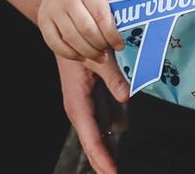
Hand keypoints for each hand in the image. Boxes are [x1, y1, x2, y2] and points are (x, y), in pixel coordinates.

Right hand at [39, 0, 124, 61]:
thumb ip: (110, 16)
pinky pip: (56, 44)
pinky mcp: (43, 21)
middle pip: (87, 30)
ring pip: (72, 39)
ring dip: (88, 53)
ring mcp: (53, 10)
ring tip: (99, 56)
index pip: (102, 16)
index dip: (112, 34)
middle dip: (100, 46)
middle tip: (107, 52)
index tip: (120, 45)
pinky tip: (82, 56)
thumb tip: (118, 43)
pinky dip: (71, 54)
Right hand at [56, 54, 129, 173]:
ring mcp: (87, 107)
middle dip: (104, 164)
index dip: (103, 158)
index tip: (112, 173)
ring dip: (111, 151)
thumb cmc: (79, 47)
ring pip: (102, 136)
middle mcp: (81, 110)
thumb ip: (113, 77)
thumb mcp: (97, 59)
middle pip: (94, 145)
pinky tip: (122, 136)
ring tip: (119, 167)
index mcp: (77, 104)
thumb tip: (126, 97)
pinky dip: (115, 131)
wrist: (68, 35)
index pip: (92, 138)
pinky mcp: (95, 101)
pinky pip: (107, 121)